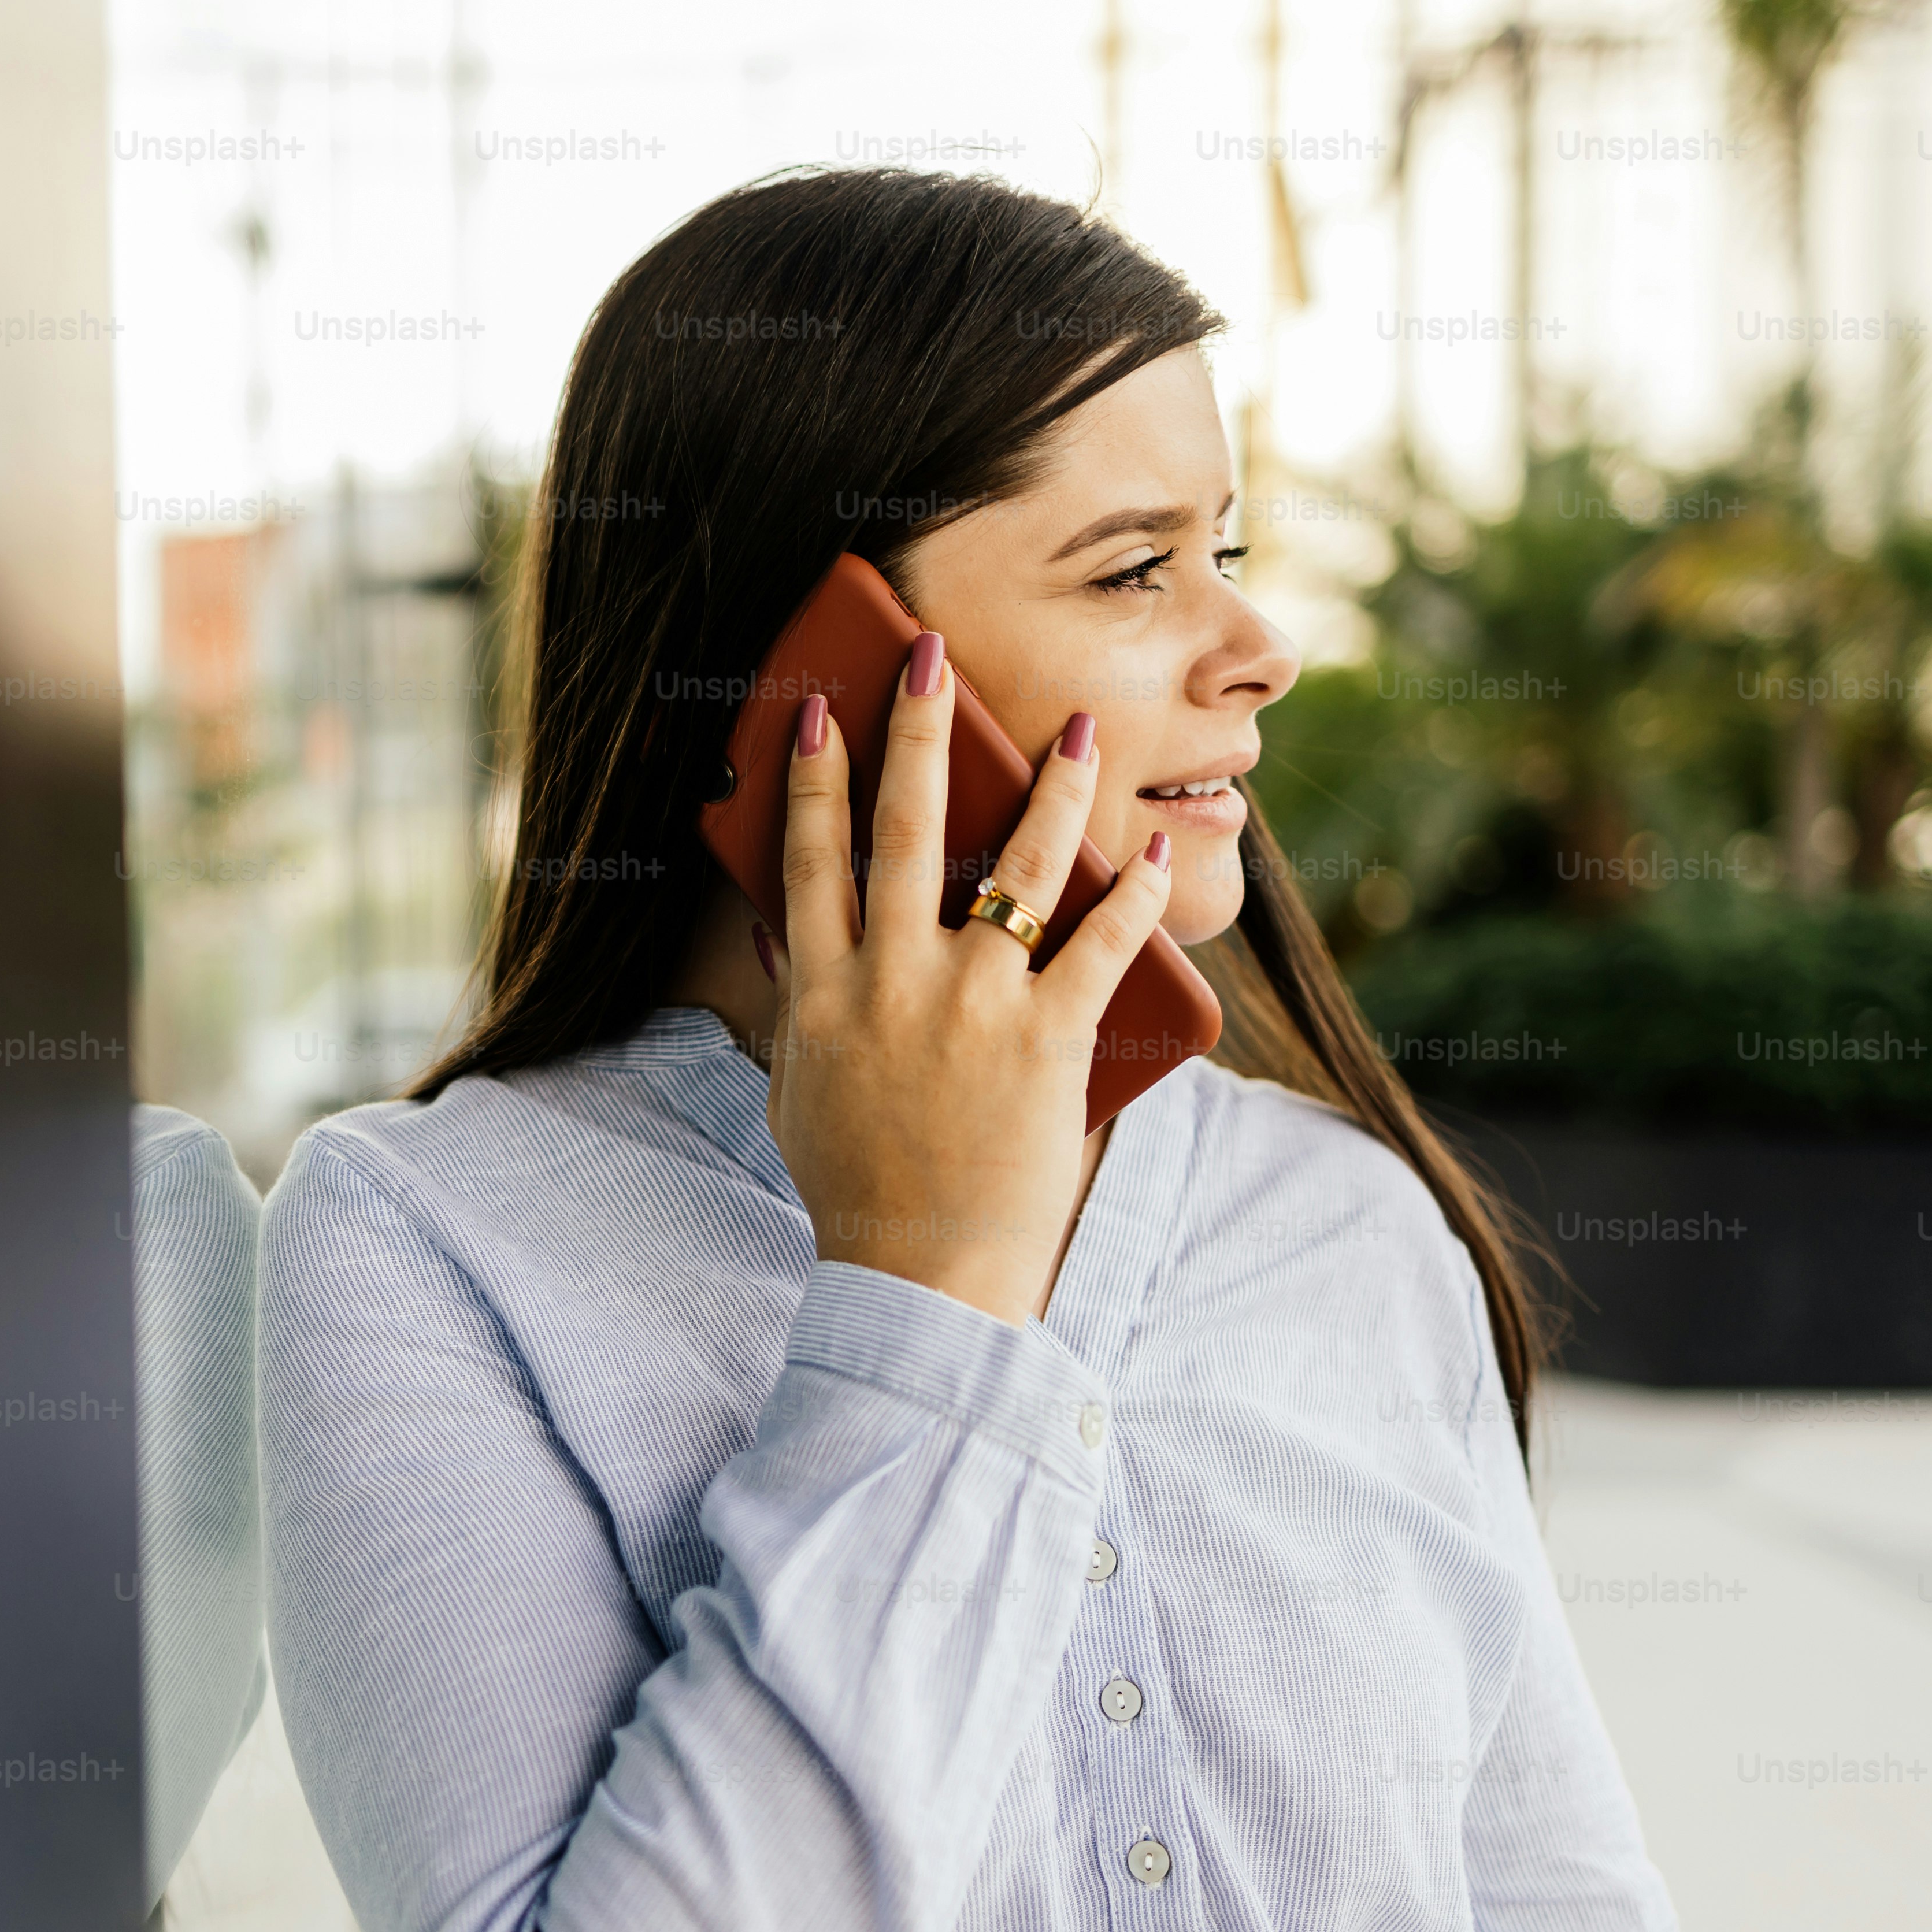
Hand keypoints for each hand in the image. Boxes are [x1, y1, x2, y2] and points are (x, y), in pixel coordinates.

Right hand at [764, 635, 1173, 1327]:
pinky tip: (1156, 853)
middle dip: (921, 733)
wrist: (919, 1273)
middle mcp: (893, 982)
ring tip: (1078, 728)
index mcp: (824, 992)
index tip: (818, 707)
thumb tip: (775, 932)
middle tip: (933, 658)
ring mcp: (973, 1006)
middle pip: (907, 829)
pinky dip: (1137, 896)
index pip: (810, 857)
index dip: (811, 775)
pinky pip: (1102, 945)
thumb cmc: (855, 1186)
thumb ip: (791, 1007)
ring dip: (1052, 785)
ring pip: (1020, 866)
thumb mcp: (795, 1090)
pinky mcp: (1048, 1041)